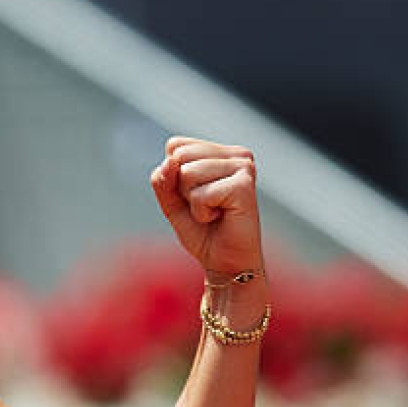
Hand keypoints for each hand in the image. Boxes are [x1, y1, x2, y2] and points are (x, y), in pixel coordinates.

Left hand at [150, 136, 262, 273]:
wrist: (226, 262)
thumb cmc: (202, 230)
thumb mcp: (171, 201)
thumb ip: (163, 179)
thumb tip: (170, 161)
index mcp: (220, 151)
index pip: (175, 145)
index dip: (173, 176)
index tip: (194, 195)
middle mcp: (236, 154)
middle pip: (179, 156)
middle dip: (181, 188)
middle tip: (205, 205)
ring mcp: (243, 167)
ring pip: (187, 173)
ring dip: (192, 202)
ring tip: (214, 211)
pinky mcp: (244, 185)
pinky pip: (200, 194)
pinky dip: (201, 212)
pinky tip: (220, 217)